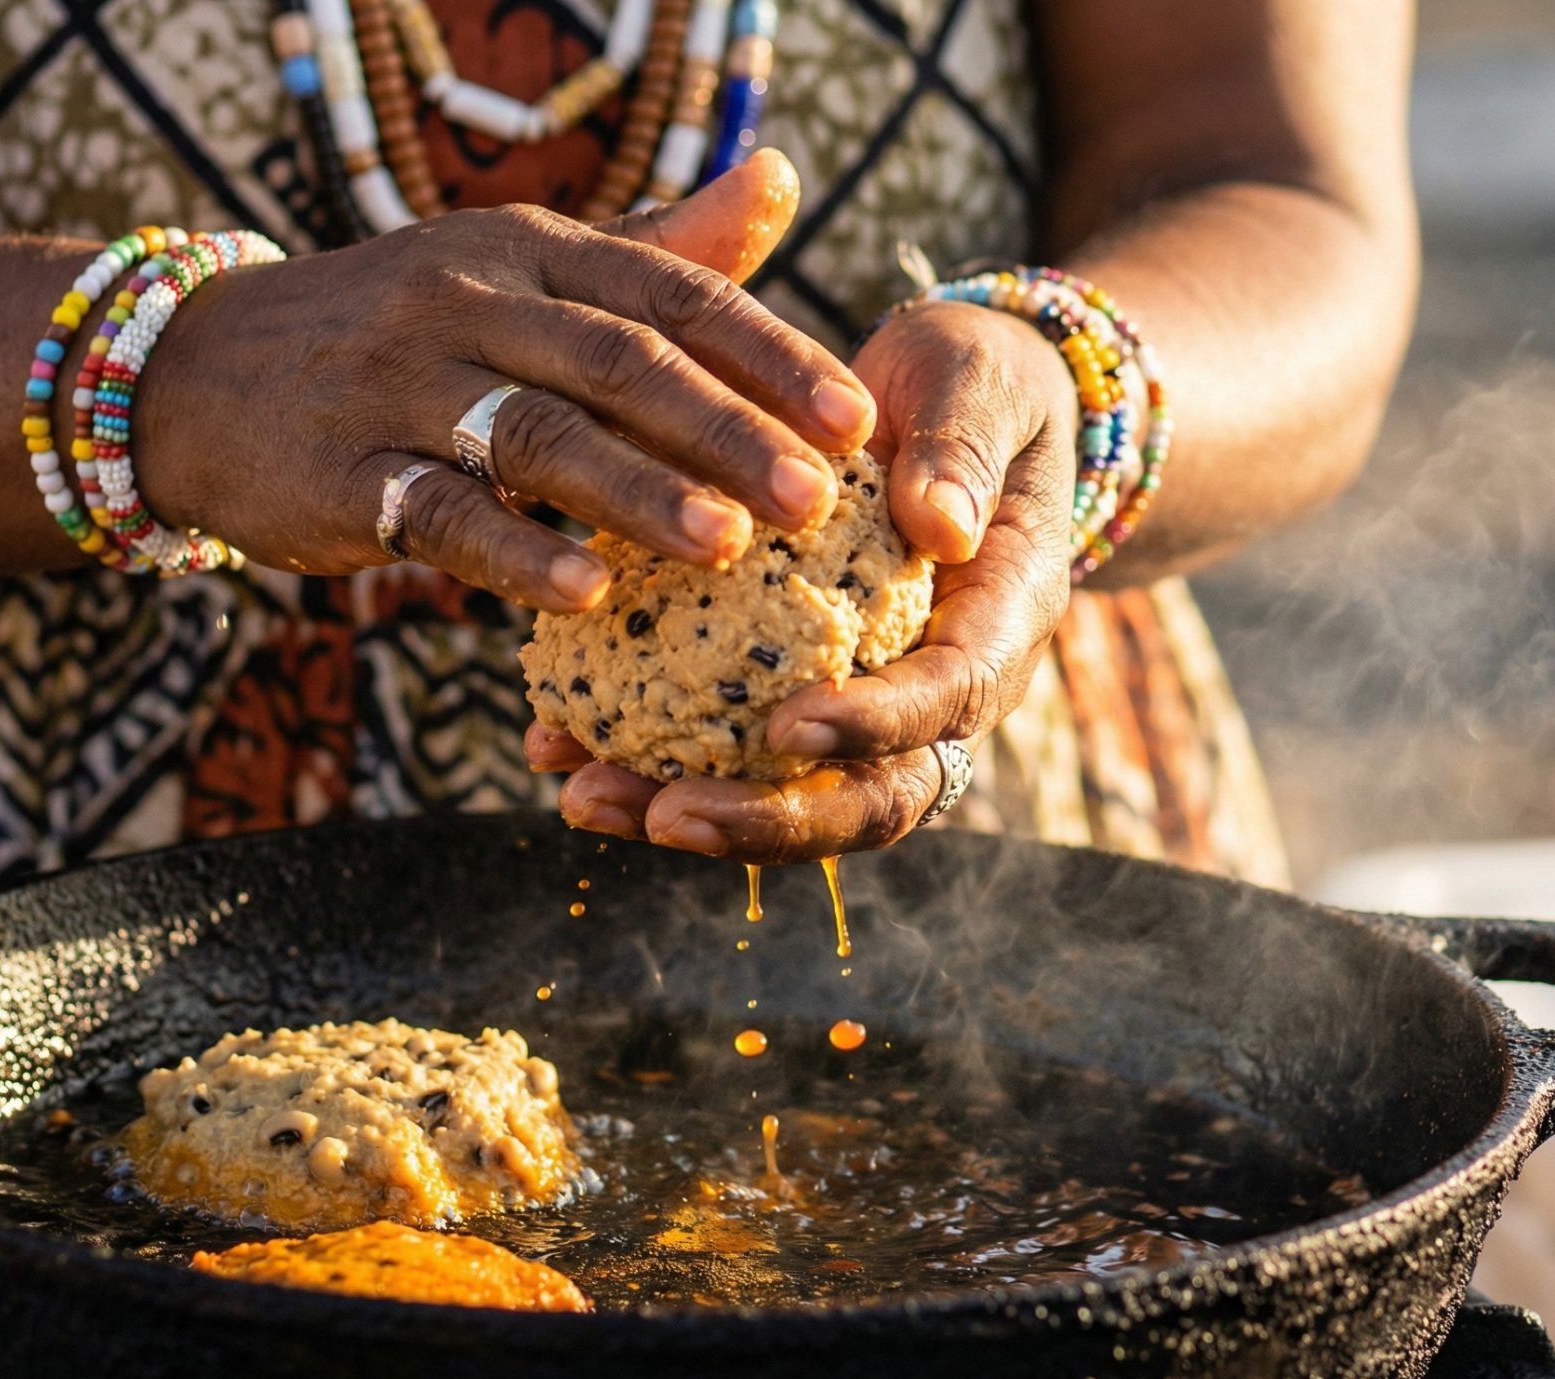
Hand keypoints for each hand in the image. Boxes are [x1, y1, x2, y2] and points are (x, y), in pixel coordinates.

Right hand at [132, 151, 874, 611]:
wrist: (197, 373)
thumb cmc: (397, 332)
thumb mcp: (517, 270)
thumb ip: (655, 247)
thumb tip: (784, 180)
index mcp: (526, 248)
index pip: (672, 292)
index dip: (769, 356)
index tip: (854, 421)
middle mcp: (464, 301)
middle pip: (618, 362)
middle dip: (728, 432)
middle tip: (820, 500)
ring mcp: (395, 384)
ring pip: (536, 434)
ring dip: (640, 493)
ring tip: (731, 547)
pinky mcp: (340, 474)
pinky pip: (439, 515)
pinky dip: (516, 556)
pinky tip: (589, 597)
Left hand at [530, 299, 1079, 861]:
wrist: (947, 404)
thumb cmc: (973, 385)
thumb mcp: (979, 383)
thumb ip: (962, 448)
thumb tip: (943, 526)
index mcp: (998, 626)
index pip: (945, 702)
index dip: (872, 726)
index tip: (787, 722)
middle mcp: (936, 692)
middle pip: (867, 798)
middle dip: (766, 819)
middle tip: (665, 813)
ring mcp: (864, 706)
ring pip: (788, 797)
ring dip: (685, 810)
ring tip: (583, 796)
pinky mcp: (793, 690)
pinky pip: (726, 747)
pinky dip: (642, 755)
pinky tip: (556, 745)